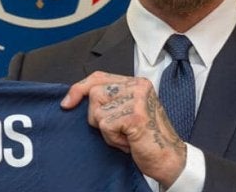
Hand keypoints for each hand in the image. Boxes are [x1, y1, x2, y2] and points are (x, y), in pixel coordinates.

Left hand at [61, 71, 186, 188]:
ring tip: (125, 136)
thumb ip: (109, 101)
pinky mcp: (135, 115)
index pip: (98, 77)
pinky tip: (129, 142)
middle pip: (94, 93)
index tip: (67, 103)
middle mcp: (138, 86)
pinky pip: (106, 125)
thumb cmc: (146, 139)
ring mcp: (137, 99)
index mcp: (136, 83)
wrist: (169, 159)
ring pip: (97, 111)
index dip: (79, 88)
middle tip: (117, 130)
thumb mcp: (125, 113)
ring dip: (106, 130)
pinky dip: (113, 139)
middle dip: (96, 117)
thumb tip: (74, 98)